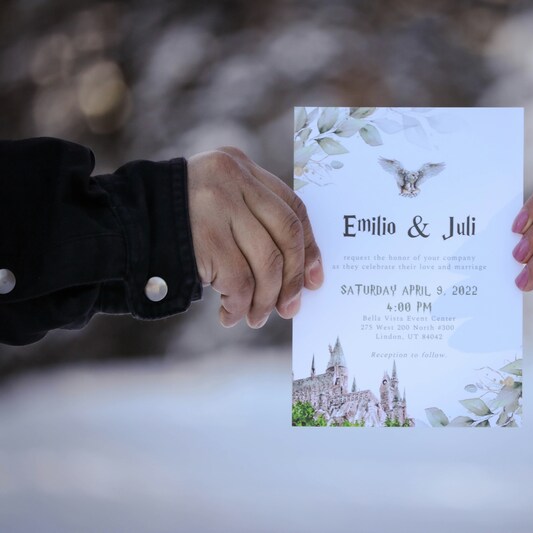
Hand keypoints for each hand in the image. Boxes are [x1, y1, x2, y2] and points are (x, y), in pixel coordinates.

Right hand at [187, 147, 322, 327]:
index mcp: (239, 166)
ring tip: (256, 317)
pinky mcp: (202, 236)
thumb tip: (300, 273)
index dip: (309, 245)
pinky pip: (239, 279)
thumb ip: (252, 221)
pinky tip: (231, 314)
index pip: (292, 206)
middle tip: (291, 307)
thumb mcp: (215, 204)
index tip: (314, 278)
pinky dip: (241, 303)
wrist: (116, 226)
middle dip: (294, 277)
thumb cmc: (175, 224)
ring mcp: (216, 205)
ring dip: (266, 298)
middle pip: (287, 233)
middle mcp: (231, 179)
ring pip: (267, 261)